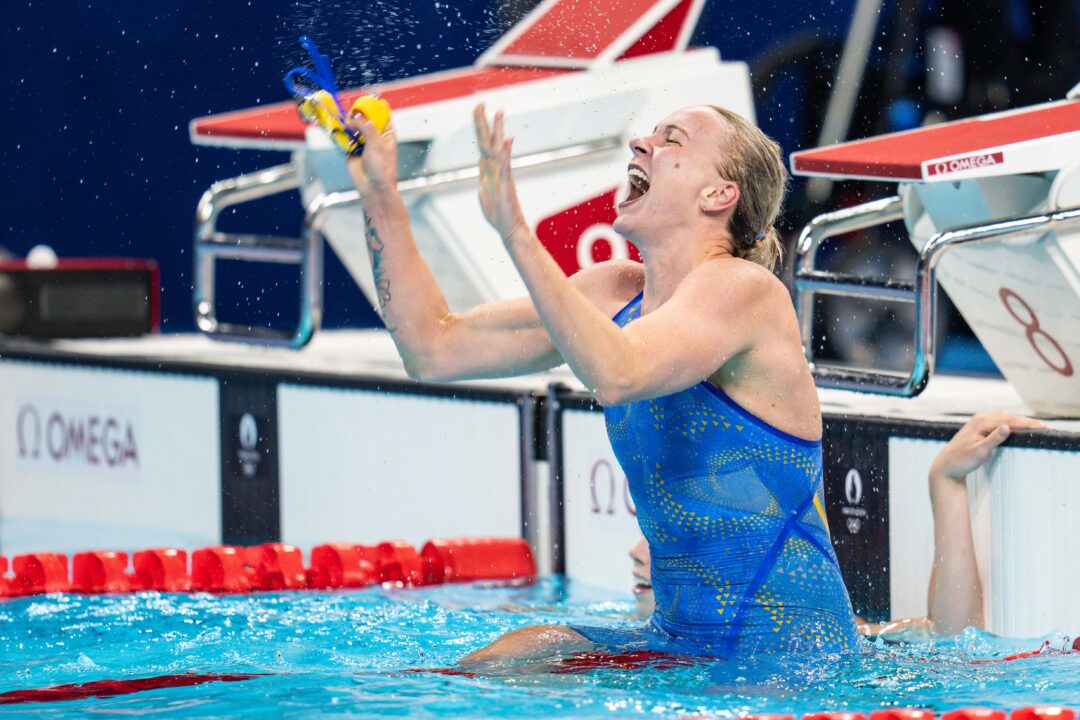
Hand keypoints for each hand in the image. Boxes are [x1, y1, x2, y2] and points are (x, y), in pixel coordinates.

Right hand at [345, 112, 397, 194]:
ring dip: (346, 125)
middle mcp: (374, 135)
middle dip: (356, 115)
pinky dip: (339, 135)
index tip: (363, 103)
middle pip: (363, 118)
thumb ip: (366, 127)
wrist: (373, 187)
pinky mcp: (350, 149)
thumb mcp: (377, 143)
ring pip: (352, 127)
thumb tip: (354, 117)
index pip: (381, 113)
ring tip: (342, 124)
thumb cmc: (382, 168)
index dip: (372, 106)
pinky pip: (343, 138)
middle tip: (350, 115)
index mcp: (386, 132)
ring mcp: (362, 142)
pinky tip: (337, 133)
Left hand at [473, 104, 527, 244]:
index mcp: (489, 169)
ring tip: (499, 112)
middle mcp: (496, 168)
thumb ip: (484, 173)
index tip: (478, 109)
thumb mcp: (484, 189)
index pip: (482, 143)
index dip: (479, 126)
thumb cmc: (497, 212)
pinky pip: (505, 166)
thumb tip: (481, 161)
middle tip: (482, 102)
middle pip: (488, 141)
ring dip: (498, 130)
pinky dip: (505, 153)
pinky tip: (506, 140)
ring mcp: (502, 175)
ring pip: (498, 149)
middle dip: (483, 122)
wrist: (509, 228)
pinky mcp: (506, 185)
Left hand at [929, 411, 1042, 483]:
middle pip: (1007, 417)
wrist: (946, 466)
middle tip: (1043, 426)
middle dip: (1025, 421)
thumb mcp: (980, 452)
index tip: (1041, 426)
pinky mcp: (978, 427)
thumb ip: (994, 439)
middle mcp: (979, 418)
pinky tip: (1017, 427)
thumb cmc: (962, 460)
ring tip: (1034, 426)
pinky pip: (998, 422)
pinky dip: (1010, 423)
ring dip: (1018, 421)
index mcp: (981, 422)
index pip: (1008, 420)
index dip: (1026, 423)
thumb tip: (1008, 427)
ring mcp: (978, 422)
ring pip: (1003, 418)